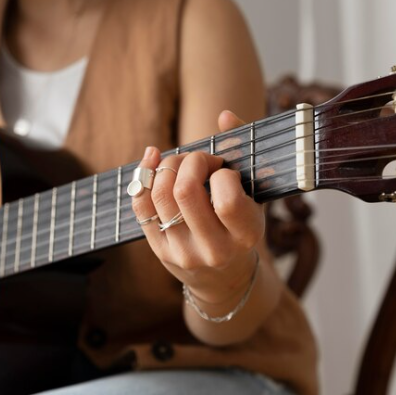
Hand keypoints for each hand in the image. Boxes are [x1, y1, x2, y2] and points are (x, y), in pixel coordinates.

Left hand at [131, 110, 263, 303]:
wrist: (224, 279)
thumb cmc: (241, 227)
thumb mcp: (254, 197)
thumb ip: (244, 154)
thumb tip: (225, 115)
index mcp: (245, 235)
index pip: (227, 199)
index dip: (221, 173)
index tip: (223, 170)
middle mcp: (213, 249)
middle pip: (185, 192)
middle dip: (189, 161)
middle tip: (198, 159)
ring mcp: (183, 252)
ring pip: (159, 196)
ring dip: (166, 166)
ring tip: (180, 163)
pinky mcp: (159, 251)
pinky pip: (141, 207)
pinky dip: (142, 176)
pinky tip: (152, 160)